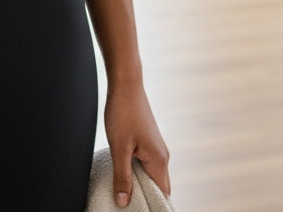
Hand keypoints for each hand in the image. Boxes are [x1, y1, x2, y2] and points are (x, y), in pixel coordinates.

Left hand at [104, 81, 170, 207]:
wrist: (126, 83)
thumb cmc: (123, 111)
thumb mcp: (119, 147)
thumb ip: (122, 176)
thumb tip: (123, 202)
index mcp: (159, 160)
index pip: (163, 195)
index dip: (153, 206)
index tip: (138, 210)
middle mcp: (162, 155)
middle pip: (159, 187)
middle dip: (146, 198)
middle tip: (128, 205)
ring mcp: (156, 147)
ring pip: (152, 175)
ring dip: (141, 185)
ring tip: (124, 193)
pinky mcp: (149, 141)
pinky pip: (147, 164)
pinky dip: (138, 173)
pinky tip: (124, 173)